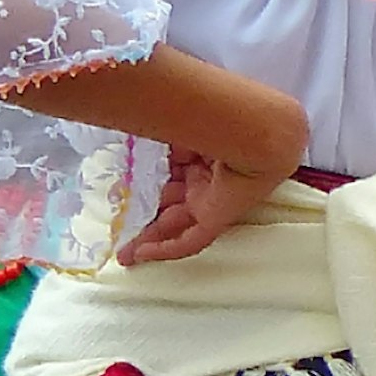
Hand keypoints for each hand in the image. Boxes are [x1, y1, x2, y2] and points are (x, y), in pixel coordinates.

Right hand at [117, 144, 296, 267]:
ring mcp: (212, 201)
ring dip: (150, 238)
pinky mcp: (216, 218)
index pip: (171, 176)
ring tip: (124, 253)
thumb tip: (138, 155)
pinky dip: (166, 249)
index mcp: (201, 157)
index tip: (124, 189)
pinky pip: (191, 241)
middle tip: (119, 230)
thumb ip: (163, 146)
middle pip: (172, 205)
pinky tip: (141, 255)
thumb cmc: (221, 120)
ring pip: (177, 225)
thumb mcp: (182, 131)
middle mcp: (207, 181)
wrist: (257, 130)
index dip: (149, 184)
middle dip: (146, 218)